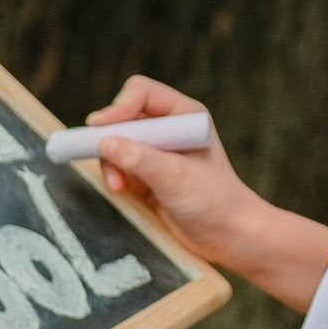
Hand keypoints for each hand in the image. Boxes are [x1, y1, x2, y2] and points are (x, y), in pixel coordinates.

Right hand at [84, 74, 327, 315]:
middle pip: (123, 116)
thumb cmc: (213, 200)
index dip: (118, 107)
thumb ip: (140, 158)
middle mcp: (168, 126)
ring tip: (117, 185)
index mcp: (184, 114)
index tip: (100, 129)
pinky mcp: (147, 173)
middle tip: (101, 156)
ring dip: (110, 161)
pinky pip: (118, 164)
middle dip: (111, 138)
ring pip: (116, 141)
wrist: (227, 235)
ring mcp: (156, 150)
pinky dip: (114, 175)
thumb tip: (104, 142)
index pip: (140, 93)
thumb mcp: (175, 176)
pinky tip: (120, 190)